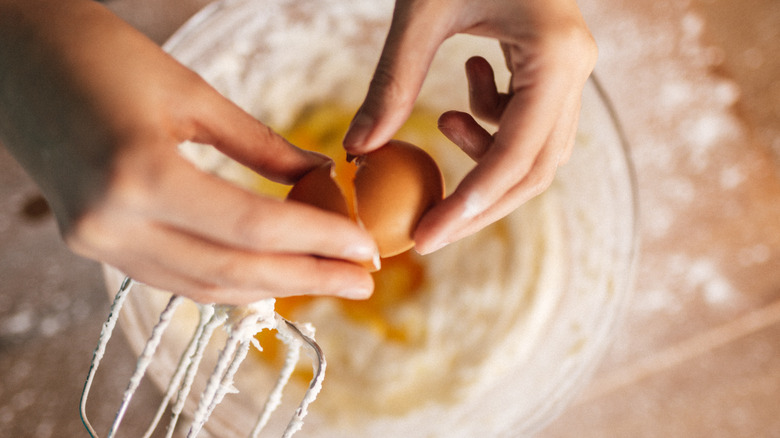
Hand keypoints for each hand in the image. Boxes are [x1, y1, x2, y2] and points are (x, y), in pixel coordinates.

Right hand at [0, 0, 377, 303]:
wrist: (13, 56)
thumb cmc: (99, 53)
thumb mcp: (191, 94)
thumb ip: (260, 147)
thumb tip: (319, 177)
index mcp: (139, 174)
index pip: (252, 226)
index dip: (318, 240)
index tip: (365, 248)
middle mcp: (112, 222)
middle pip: (233, 270)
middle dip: (308, 279)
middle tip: (364, 280)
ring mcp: (96, 241)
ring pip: (204, 286)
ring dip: (272, 288)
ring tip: (327, 280)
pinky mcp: (93, 243)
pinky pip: (174, 277)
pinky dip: (228, 279)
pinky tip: (269, 273)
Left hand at [343, 0, 596, 253]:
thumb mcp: (421, 14)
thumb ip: (391, 84)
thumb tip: (357, 151)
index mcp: (554, 54)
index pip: (516, 155)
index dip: (470, 205)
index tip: (426, 238)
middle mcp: (577, 69)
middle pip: (536, 169)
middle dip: (479, 202)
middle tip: (427, 226)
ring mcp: (573, 70)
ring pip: (537, 152)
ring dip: (486, 158)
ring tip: (444, 120)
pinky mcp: (557, 70)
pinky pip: (530, 124)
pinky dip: (492, 125)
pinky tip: (467, 88)